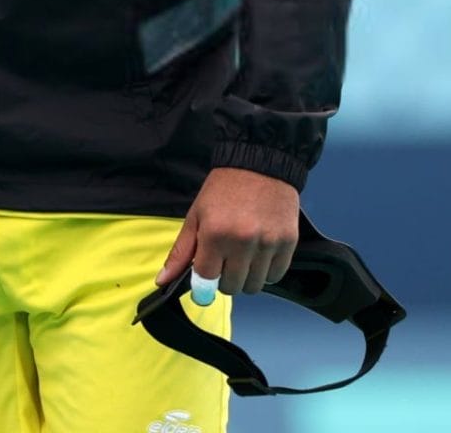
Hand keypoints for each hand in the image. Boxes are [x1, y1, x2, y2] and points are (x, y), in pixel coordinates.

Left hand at [156, 167, 299, 297]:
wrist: (260, 163)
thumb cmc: (223, 190)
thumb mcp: (196, 216)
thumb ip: (181, 252)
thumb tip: (162, 281)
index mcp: (214, 234)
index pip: (206, 279)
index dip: (203, 281)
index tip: (205, 277)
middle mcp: (242, 242)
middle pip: (232, 287)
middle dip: (224, 278)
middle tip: (225, 260)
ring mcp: (268, 243)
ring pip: (254, 286)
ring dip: (246, 277)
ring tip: (243, 256)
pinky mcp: (288, 243)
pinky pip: (275, 275)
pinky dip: (266, 271)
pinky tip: (260, 254)